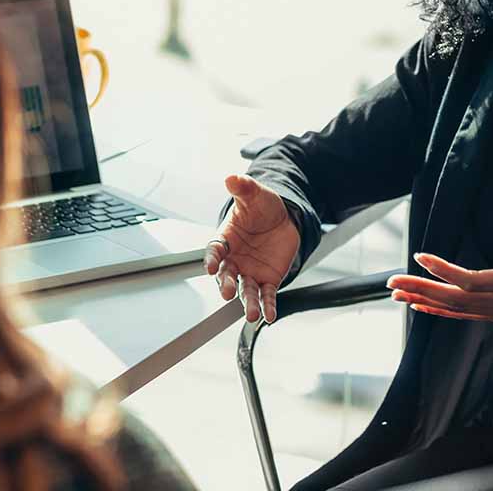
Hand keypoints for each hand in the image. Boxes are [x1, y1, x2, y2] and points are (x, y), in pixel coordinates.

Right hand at [204, 174, 299, 323]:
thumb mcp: (254, 194)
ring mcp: (250, 272)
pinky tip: (269, 316)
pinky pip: (267, 295)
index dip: (211, 258)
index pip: (214, 250)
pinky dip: (268, 306)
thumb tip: (232, 177)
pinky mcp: (268, 280)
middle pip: (227, 275)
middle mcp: (235, 259)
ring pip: (246, 291)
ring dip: (248, 303)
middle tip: (227, 292)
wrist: (283, 218)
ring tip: (252, 313)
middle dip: (226, 284)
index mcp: (226, 239)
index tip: (210, 266)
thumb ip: (243, 188)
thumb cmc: (262, 208)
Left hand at [386, 218, 492, 347]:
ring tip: (397, 293)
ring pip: (458, 309)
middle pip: (457, 299)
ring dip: (425, 300)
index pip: (474, 281)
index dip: (444, 271)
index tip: (422, 256)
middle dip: (422, 290)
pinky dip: (441, 311)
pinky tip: (422, 308)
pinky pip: (466, 315)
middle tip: (392, 281)